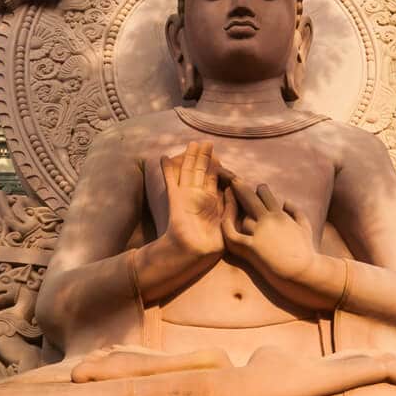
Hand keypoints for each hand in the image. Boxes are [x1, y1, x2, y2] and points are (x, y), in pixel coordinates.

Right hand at [159, 141, 224, 257]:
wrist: (192, 253)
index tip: (217, 154)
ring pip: (188, 171)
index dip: (216, 166)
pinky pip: (171, 181)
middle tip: (206, 142)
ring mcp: (186, 196)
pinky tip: (163, 157)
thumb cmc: (211, 243)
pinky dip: (167, 169)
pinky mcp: (175, 199)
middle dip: (203, 157)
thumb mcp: (227, 221)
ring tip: (192, 143)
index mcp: (211, 201)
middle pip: (201, 171)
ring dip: (190, 157)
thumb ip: (230, 205)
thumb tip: (232, 188)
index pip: (213, 179)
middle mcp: (198, 195)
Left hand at [222, 182, 314, 281]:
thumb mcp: (305, 228)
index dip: (259, 190)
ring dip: (234, 212)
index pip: (266, 195)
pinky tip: (223, 223)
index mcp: (280, 215)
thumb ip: (296, 212)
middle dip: (240, 187)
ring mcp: (261, 233)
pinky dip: (227, 228)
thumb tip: (286, 201)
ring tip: (225, 203)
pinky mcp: (253, 248)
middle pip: (251, 198)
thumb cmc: (306, 253)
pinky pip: (234, 236)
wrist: (305, 272)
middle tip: (232, 180)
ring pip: (242, 217)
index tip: (253, 188)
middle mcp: (270, 220)